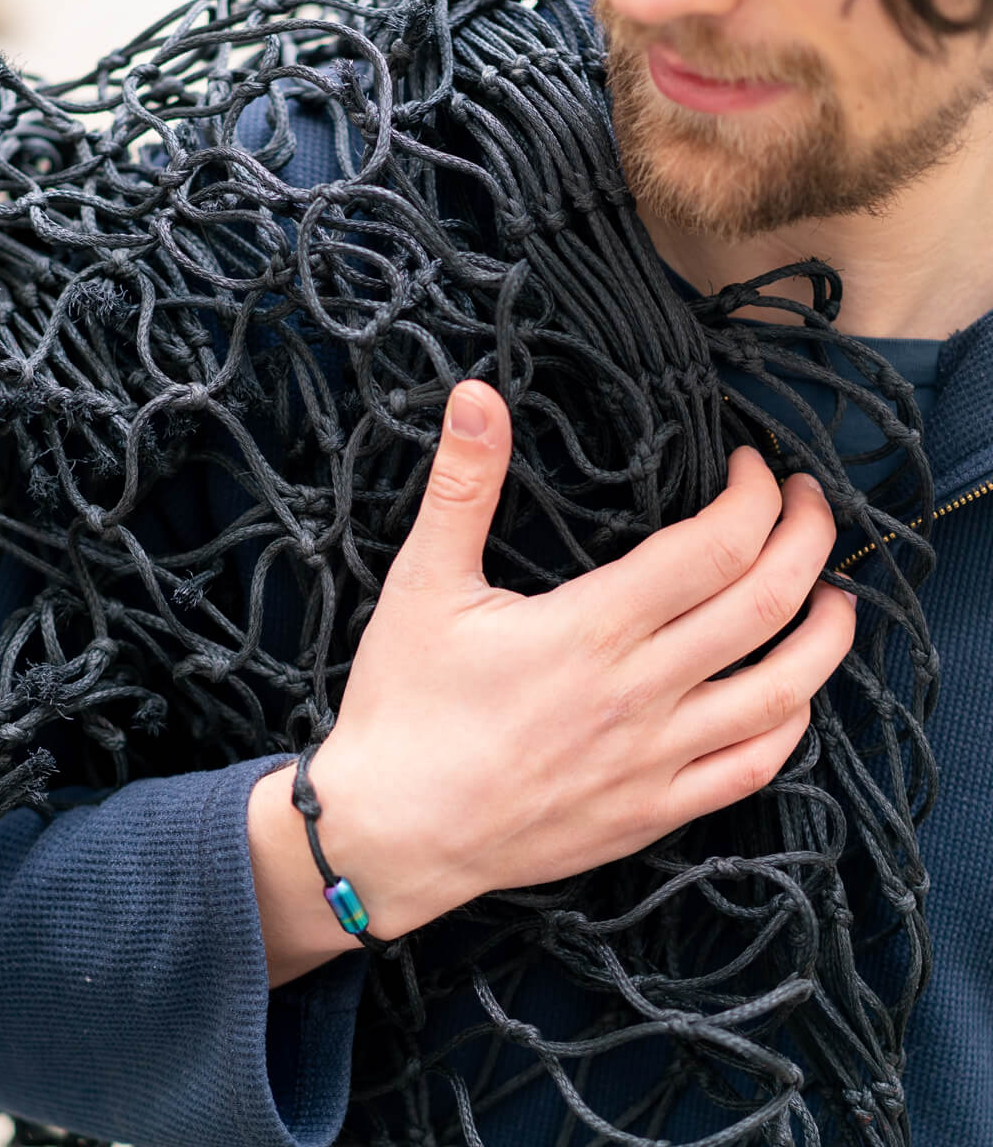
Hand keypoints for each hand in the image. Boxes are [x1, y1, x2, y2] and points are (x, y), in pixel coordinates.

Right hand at [303, 379, 855, 940]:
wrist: (392, 832)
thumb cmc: (403, 706)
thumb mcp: (422, 583)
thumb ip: (462, 485)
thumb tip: (478, 394)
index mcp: (592, 626)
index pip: (717, 545)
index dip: (755, 496)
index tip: (751, 468)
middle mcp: (639, 691)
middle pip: (766, 603)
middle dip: (808, 539)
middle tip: (808, 504)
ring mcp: (654, 759)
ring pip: (783, 691)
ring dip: (827, 634)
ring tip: (835, 594)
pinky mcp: (651, 812)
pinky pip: (752, 769)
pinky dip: (791, 722)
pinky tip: (793, 697)